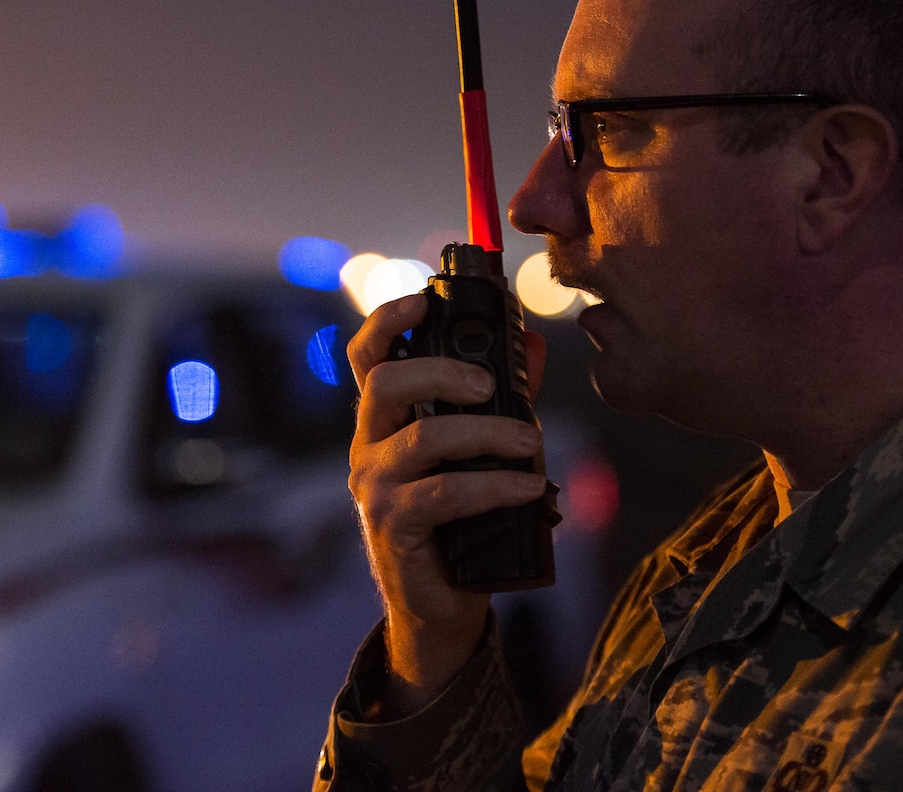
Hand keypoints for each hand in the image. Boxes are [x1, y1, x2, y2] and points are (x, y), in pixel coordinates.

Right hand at [346, 293, 547, 716]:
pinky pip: (442, 494)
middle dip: (441, 370)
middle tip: (490, 383)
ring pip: (421, 438)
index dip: (389, 321)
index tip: (425, 299)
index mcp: (384, 419)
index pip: (368, 357)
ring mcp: (374, 487)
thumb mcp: (480, 451)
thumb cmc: (460, 519)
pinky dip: (492, 484)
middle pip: (387, 383)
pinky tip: (529, 485)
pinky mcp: (394, 526)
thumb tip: (534, 348)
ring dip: (484, 432)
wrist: (442, 603)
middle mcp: (368, 446)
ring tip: (530, 438)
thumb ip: (502, 398)